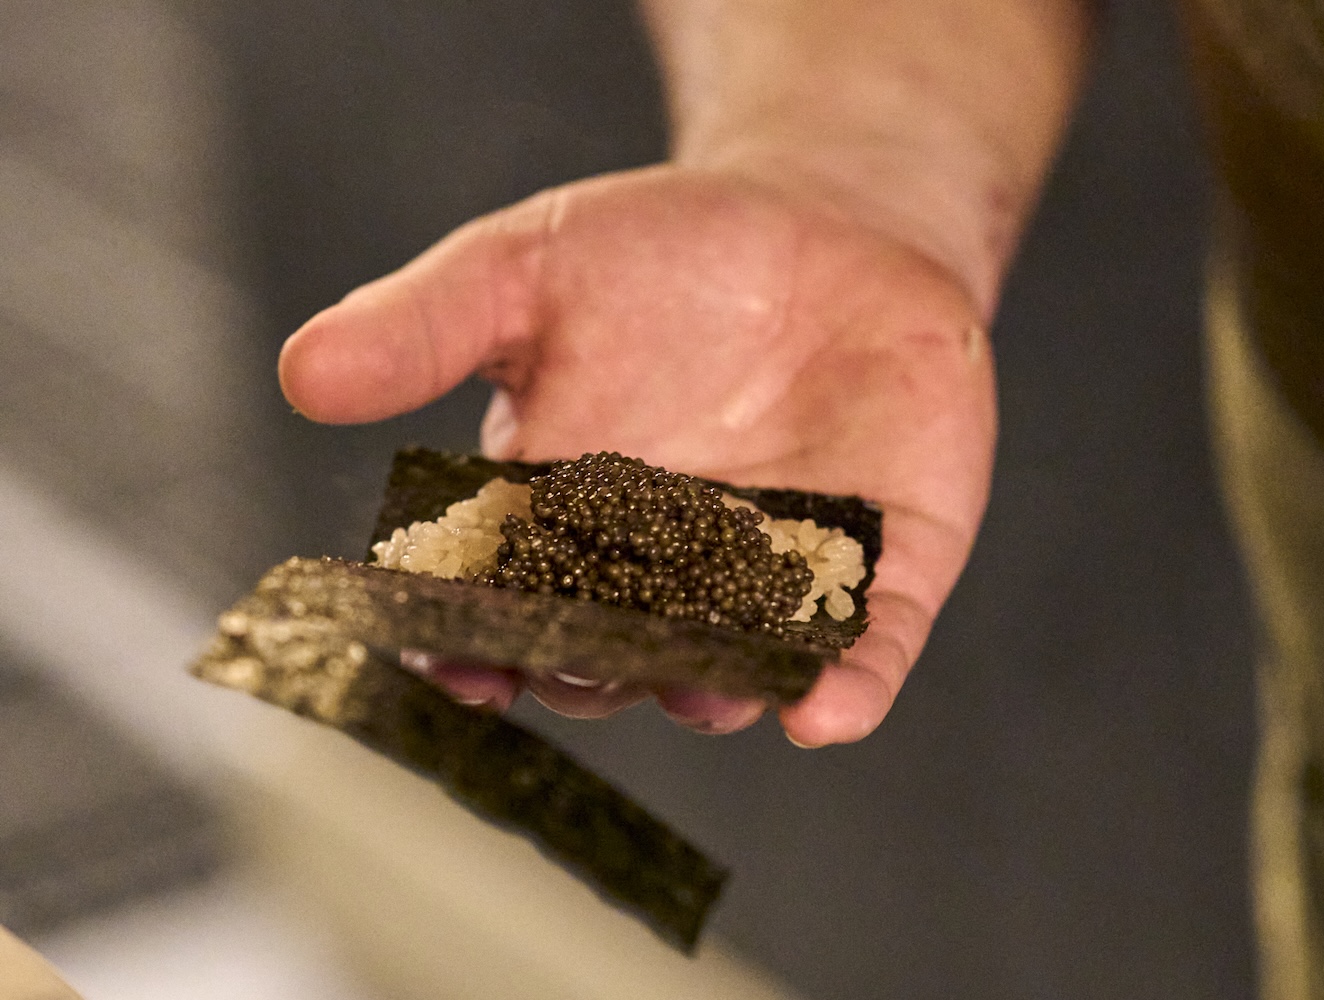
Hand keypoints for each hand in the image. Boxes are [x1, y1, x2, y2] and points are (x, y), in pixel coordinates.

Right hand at [279, 164, 995, 745]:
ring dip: (716, 687)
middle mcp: (665, 576)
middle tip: (572, 667)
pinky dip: (850, 681)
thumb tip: (301, 373)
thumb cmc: (663, 251)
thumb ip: (429, 327)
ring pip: (739, 662)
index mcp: (565, 522)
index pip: (504, 599)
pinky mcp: (883, 564)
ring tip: (699, 693)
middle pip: (619, 653)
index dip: (472, 638)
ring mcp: (778, 578)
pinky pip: (866, 642)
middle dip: (596, 668)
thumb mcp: (531, 269)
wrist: (825, 222)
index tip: (447, 657)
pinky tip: (829, 710)